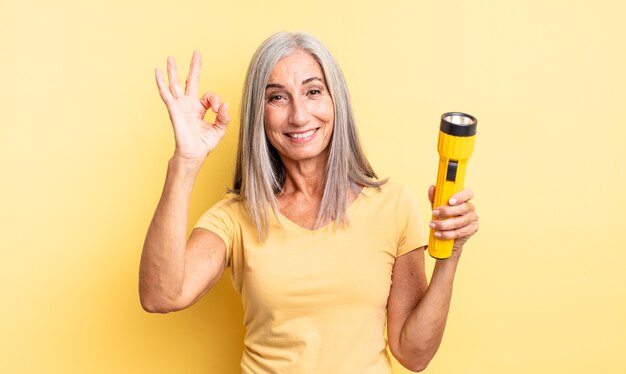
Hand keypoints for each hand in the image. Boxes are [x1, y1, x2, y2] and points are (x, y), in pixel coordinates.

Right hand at [155, 51, 229, 165]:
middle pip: (191, 81)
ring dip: (173, 71)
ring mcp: (180, 106)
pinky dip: (161, 82)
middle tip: (196, 53)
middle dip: (194, 67)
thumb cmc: (203, 144)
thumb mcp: (219, 129)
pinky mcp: (174, 110)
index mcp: (199, 109)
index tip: (219, 108)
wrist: (193, 155)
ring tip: (170, 58)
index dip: (215, 100)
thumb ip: (223, 117)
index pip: (209, 96)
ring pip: (176, 84)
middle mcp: (189, 105)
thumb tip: (225, 104)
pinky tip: (157, 71)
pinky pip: (166, 94)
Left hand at [428, 186, 478, 251]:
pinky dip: (447, 234)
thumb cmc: (444, 216)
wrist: (449, 233)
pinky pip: (460, 233)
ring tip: (433, 225)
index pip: (468, 193)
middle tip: (434, 213)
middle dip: (447, 211)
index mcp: (464, 198)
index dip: (460, 196)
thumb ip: (435, 197)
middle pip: (463, 208)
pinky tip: (439, 234)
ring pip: (460, 222)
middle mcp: (470, 208)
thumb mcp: (438, 206)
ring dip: (444, 224)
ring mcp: (473, 219)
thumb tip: (432, 188)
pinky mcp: (472, 230)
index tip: (450, 201)